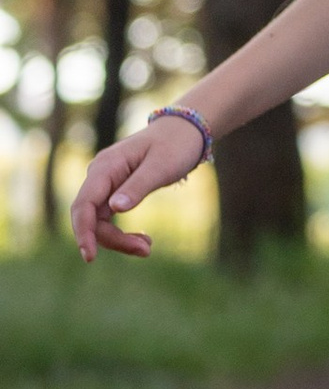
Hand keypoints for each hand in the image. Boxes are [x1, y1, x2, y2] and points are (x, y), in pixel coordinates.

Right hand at [73, 116, 205, 260]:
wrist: (184, 131)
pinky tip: (142, 239)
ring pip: (99, 221)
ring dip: (119, 239)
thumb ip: (138, 186)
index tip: (89, 257)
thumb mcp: (161, 166)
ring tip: (147, 247)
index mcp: (105, 167)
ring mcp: (105, 183)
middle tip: (146, 250)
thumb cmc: (175, 145)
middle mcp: (99, 175)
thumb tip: (114, 209)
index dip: (83, 231)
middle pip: (90, 217)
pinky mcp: (114, 190)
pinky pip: (108, 217)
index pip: (84, 204)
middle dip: (112, 239)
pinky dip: (122, 232)